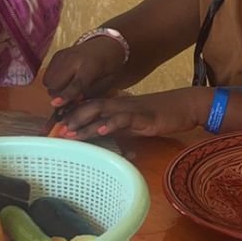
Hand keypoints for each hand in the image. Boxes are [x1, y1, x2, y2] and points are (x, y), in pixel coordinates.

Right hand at [44, 35, 126, 106]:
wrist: (105, 45)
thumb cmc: (109, 67)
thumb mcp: (107, 81)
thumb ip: (91, 93)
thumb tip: (72, 103)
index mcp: (91, 65)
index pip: (76, 83)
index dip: (66, 95)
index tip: (56, 104)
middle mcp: (74, 58)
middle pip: (56, 83)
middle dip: (59, 95)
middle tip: (69, 98)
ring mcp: (63, 55)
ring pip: (48, 80)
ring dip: (55, 89)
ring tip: (67, 89)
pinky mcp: (56, 55)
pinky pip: (47, 75)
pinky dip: (52, 82)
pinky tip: (64, 80)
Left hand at [57, 88, 207, 141]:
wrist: (186, 106)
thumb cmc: (163, 115)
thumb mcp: (136, 124)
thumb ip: (119, 128)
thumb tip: (103, 137)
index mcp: (118, 105)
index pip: (91, 108)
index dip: (73, 116)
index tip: (56, 127)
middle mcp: (121, 104)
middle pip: (90, 107)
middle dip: (72, 119)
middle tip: (55, 132)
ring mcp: (131, 109)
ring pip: (103, 112)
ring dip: (85, 122)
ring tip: (69, 132)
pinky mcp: (144, 116)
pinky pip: (125, 119)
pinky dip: (111, 124)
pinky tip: (100, 130)